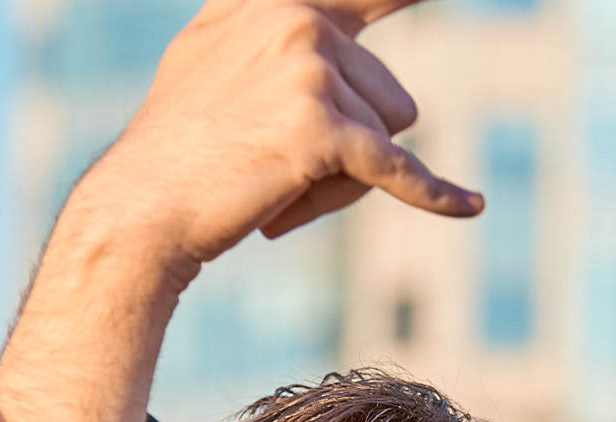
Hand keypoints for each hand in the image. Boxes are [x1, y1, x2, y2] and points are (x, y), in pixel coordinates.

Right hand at [98, 0, 481, 264]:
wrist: (145, 207)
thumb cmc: (180, 148)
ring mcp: (309, 69)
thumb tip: (310, 15)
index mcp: (274, 0)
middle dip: (353, 143)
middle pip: (388, 94)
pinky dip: (434, 195)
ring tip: (277, 179)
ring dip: (348, 175)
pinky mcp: (322, 130)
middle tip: (276, 163)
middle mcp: (294, 18)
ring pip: (390, 135)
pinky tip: (471, 205)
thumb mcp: (210, 56)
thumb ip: (258, 25)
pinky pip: (399, 170)